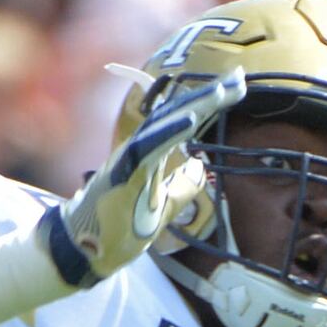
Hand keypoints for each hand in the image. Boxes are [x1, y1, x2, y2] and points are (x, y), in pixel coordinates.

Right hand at [61, 71, 246, 285]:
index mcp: (152, 153)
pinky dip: (169, 131)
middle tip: (240, 77)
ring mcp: (130, 158)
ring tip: (220, 91)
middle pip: (178, 114)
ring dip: (192, 105)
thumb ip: (182, 187)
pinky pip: (149, 146)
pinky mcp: (123, 171)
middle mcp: (141, 148)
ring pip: (164, 123)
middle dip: (209, 95)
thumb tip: (200, 166)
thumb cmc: (120, 225)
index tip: (237, 85)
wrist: (86, 249)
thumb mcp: (164, 207)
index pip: (184, 121)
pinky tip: (191, 119)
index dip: (209, 102)